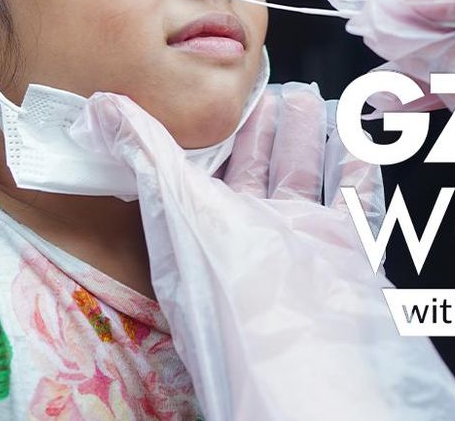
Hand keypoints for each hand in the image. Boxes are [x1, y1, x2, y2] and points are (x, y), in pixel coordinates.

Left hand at [69, 91, 454, 419]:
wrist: (304, 367)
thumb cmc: (234, 293)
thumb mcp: (176, 207)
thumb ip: (143, 152)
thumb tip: (98, 107)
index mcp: (204, 227)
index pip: (202, 168)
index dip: (209, 131)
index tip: (215, 93)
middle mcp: (251, 235)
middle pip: (257, 167)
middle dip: (263, 127)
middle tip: (272, 86)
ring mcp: (301, 243)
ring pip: (304, 175)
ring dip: (306, 137)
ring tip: (308, 96)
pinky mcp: (345, 250)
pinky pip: (353, 196)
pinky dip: (355, 163)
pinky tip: (355, 132)